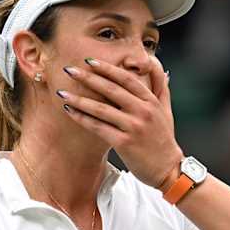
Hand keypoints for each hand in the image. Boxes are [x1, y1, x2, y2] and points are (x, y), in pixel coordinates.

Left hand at [58, 56, 183, 186]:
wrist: (168, 169)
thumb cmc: (164, 138)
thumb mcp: (166, 110)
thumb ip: (160, 87)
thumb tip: (158, 66)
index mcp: (151, 101)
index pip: (126, 79)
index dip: (107, 68)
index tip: (89, 61)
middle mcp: (143, 111)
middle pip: (111, 90)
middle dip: (88, 78)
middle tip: (69, 70)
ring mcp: (133, 127)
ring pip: (101, 109)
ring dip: (79, 99)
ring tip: (61, 92)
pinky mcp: (124, 143)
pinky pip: (98, 127)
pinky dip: (82, 118)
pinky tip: (69, 111)